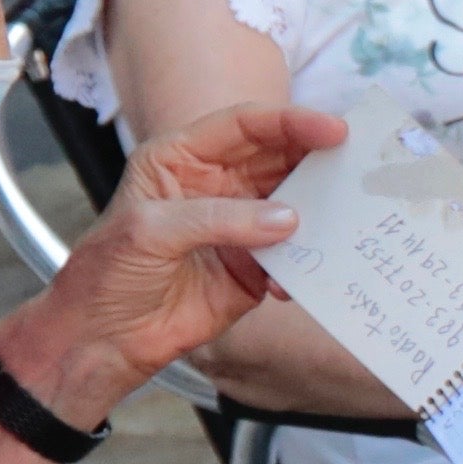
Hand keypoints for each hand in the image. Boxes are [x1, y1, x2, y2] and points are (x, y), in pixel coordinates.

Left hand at [13, 101, 340, 411]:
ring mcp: (239, 227)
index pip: (245, 125)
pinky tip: (307, 273)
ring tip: (350, 216)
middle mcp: (218, 185)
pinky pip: (293, 258)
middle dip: (318, 160)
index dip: (290, 122)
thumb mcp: (149, 231)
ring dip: (321, 210)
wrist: (103, 341)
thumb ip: (217, 218)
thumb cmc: (107, 274)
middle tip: (359, 167)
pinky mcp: (254, 270)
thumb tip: (286, 219)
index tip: (331, 130)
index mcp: (184, 158)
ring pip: (295, 205)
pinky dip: (307, 263)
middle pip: (279, 159)